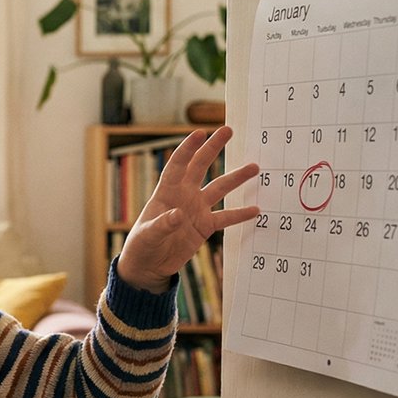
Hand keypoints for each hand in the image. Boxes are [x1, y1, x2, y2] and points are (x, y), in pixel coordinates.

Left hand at [117, 126, 260, 292]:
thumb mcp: (148, 236)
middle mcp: (184, 196)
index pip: (178, 165)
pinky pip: (225, 218)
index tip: (200, 133)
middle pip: (200, 167)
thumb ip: (163, 224)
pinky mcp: (204, 227)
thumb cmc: (141, 246)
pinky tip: (255, 210)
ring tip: (254, 167)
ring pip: (219, 189)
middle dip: (213, 148)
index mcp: (166, 193)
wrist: (148, 266)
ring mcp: (196, 210)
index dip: (188, 149)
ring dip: (236, 178)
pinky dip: (240, 215)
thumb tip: (179, 215)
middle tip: (228, 130)